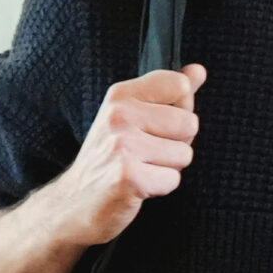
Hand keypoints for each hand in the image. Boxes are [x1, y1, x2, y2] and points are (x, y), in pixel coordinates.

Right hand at [50, 65, 205, 243]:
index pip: (178, 85)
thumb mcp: (134, 117)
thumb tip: (198, 71)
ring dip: (168, 167)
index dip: (180, 110)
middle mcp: (119, 115)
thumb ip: (168, 93)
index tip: (155, 124)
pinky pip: (173, 179)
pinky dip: (160, 188)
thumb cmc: (112, 158)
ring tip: (140, 168)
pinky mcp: (129, 176)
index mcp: (121, 95)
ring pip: (185, 154)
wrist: (74, 201)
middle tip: (145, 153)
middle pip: (190, 123)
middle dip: (177, 144)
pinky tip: (138, 185)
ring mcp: (122, 145)